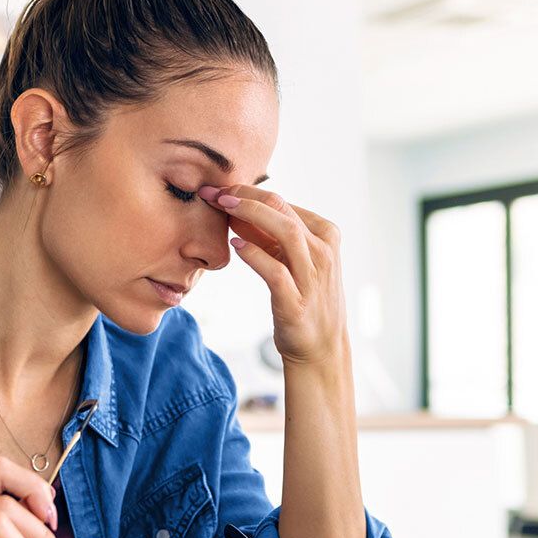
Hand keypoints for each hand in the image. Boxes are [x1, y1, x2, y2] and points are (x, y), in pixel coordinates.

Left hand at [198, 184, 347, 366]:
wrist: (320, 348)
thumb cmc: (303, 298)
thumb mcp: (291, 261)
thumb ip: (268, 236)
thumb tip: (236, 210)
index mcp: (324, 235)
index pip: (283, 201)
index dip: (248, 191)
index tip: (219, 189)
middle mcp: (322, 252)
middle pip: (282, 209)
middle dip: (244, 196)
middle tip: (213, 192)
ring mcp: (312, 277)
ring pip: (285, 232)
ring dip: (250, 214)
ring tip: (222, 208)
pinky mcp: (296, 302)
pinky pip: (276, 271)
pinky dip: (254, 255)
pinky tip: (236, 246)